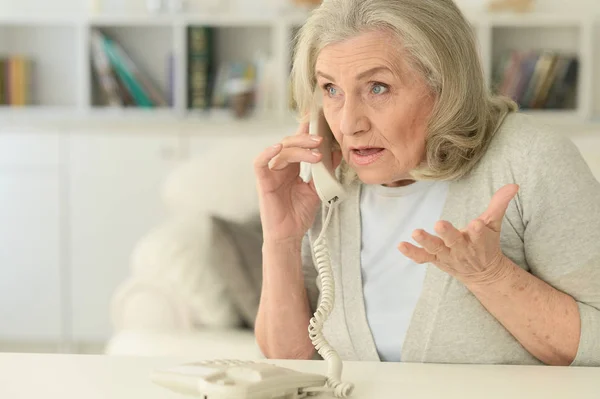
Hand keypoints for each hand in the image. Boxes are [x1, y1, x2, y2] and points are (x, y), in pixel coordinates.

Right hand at [254, 121, 341, 244]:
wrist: (290, 235)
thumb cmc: (299, 214)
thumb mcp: (318, 188)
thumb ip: (325, 171)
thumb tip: (336, 153)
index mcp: (292, 166)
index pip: (298, 142)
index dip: (306, 129)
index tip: (319, 118)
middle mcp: (280, 166)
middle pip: (290, 143)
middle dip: (306, 139)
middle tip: (321, 140)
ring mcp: (271, 173)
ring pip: (281, 151)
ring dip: (299, 149)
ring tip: (316, 153)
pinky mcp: (263, 182)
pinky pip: (260, 163)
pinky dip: (267, 153)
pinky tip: (278, 148)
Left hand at [398, 184, 519, 286]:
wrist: (483, 273)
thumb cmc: (487, 243)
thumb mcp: (495, 224)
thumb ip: (500, 204)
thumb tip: (514, 185)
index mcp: (479, 240)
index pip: (480, 235)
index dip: (478, 230)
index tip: (476, 224)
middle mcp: (462, 249)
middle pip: (455, 242)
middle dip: (448, 234)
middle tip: (439, 224)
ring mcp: (447, 256)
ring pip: (436, 249)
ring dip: (425, 242)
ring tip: (415, 232)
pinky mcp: (435, 259)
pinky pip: (422, 258)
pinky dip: (412, 253)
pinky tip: (401, 245)